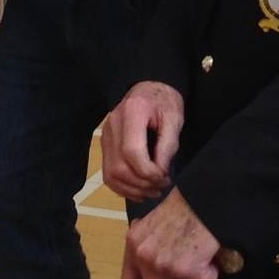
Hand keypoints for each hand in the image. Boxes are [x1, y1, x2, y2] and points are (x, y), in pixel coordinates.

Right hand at [101, 81, 183, 200]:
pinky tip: (139, 190)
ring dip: (132, 189)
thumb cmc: (164, 101)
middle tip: (161, 186)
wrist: (149, 88)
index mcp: (131, 112)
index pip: (132, 151)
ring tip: (153, 191)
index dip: (148, 171)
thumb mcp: (174, 118)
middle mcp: (113, 124)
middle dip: (142, 183)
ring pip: (111, 174)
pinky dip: (123, 187)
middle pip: (119, 166)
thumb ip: (168, 145)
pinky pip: (108, 173)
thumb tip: (161, 172)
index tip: (164, 177)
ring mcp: (105, 136)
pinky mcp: (105, 145)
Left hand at [121, 188, 221, 278]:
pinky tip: (211, 254)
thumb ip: (152, 245)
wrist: (207, 197)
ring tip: (203, 256)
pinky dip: (211, 273)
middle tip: (190, 277)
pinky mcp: (185, 270)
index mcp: (134, 241)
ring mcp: (162, 264)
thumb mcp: (157, 223)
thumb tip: (159, 272)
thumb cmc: (188, 204)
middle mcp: (143, 255)